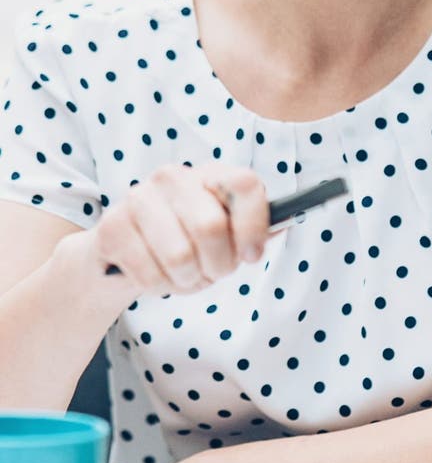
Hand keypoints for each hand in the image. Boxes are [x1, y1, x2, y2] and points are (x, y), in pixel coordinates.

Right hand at [76, 162, 281, 307]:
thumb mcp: (225, 235)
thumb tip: (288, 220)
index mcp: (210, 175)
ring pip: (180, 256)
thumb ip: (254, 229)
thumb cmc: (185, 243)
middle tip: (212, 273)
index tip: (252, 256)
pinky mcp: (112, 227)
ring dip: (187, 281)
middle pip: (210, 227)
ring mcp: (139, 198)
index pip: (245, 184)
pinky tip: (158, 276)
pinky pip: (149, 274)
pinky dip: (160, 288)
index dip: (253, 225)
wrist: (122, 254)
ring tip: (184, 276)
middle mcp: (174, 177)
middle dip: (217, 265)